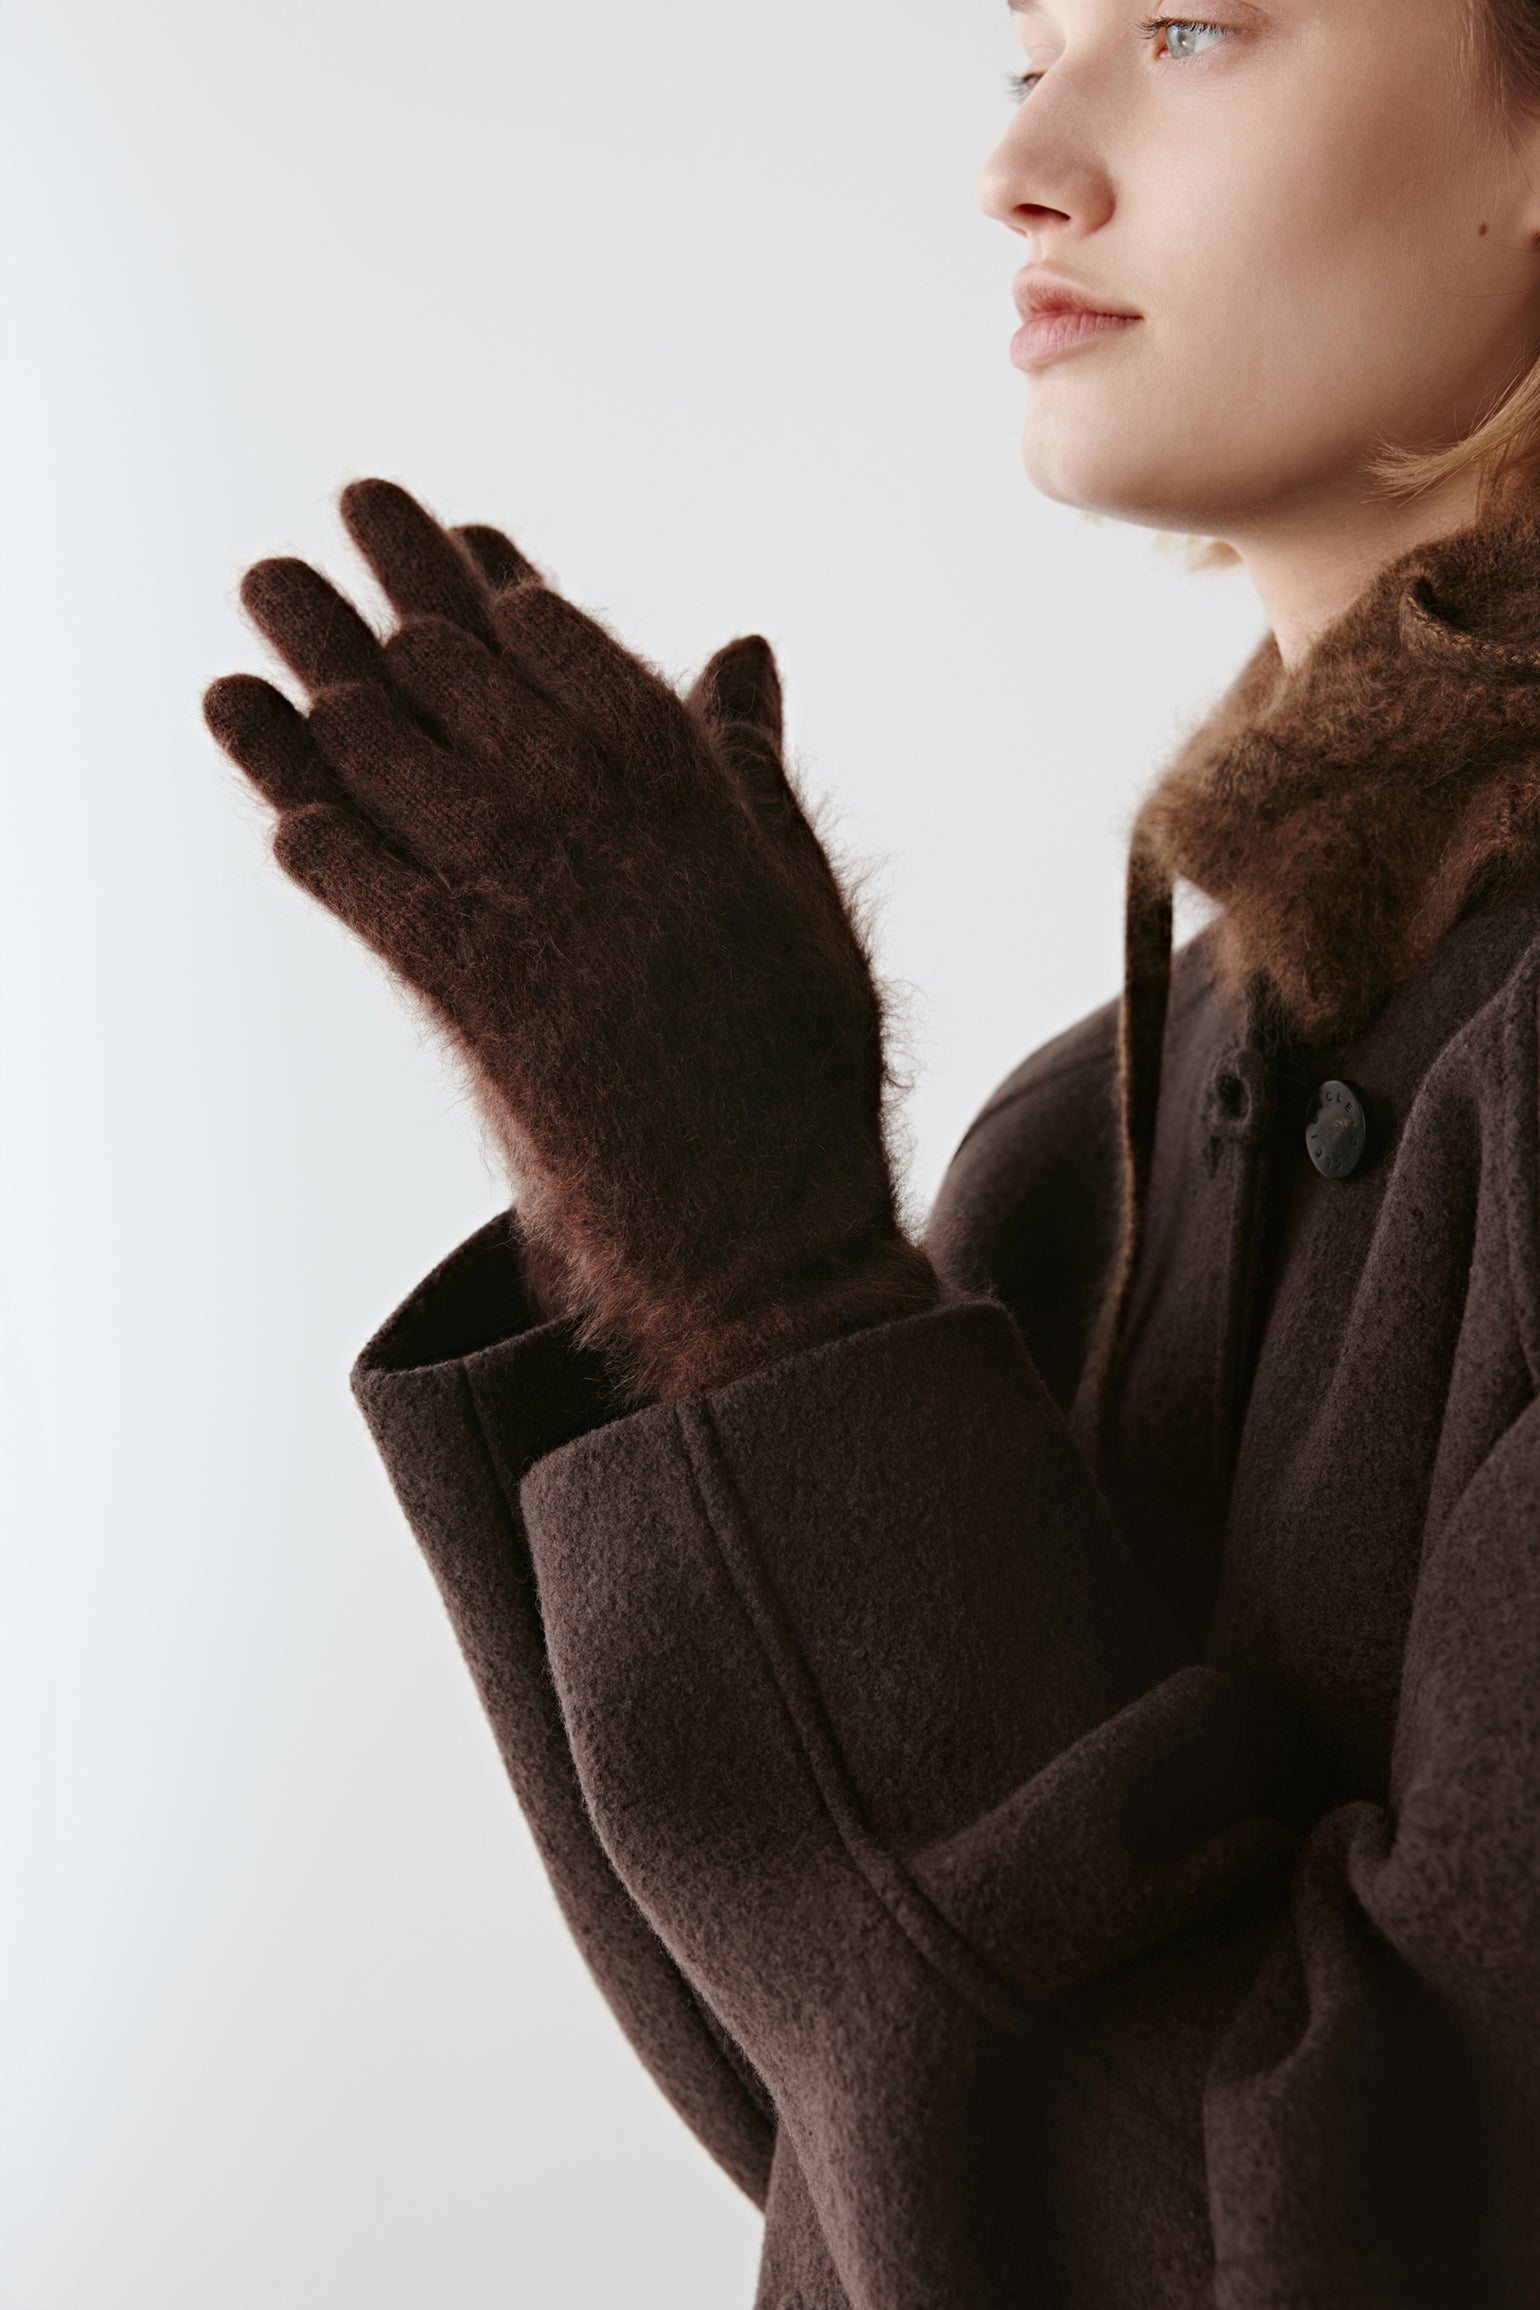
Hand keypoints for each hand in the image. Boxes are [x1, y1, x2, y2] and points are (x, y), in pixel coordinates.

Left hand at [204, 480, 936, 1398]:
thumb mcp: (802, 899)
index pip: (569, 650)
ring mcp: (534, 911)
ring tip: (263, 606)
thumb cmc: (801, 1069)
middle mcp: (602, 832)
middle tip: (311, 541)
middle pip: (464, 682)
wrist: (765, 1234)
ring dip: (320, 680)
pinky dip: (320, 839)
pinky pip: (372, 894)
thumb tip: (742, 648)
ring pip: (401, 765)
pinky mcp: (475, 1000)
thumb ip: (751, 770)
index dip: (496, 590)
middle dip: (383, 597)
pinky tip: (281, 804)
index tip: (447, 544)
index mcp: (691, 796)